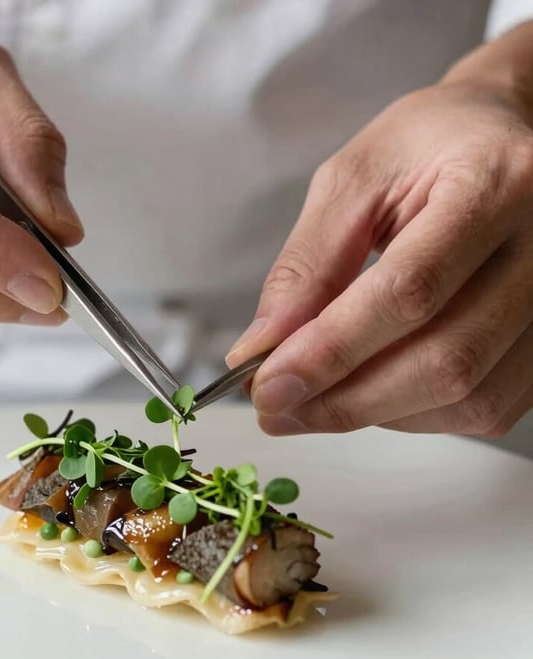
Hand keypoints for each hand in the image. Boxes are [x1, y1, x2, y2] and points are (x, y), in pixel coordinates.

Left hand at [227, 51, 532, 437]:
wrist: (502, 137)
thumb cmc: (428, 147)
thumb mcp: (352, 182)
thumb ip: (307, 265)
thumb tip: (261, 348)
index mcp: (496, 184)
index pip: (410, 291)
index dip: (331, 350)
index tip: (266, 384)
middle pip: (445, 361)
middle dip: (344, 399)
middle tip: (274, 407)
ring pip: (467, 398)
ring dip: (372, 414)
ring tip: (311, 399)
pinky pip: (484, 408)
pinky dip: (410, 415)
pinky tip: (366, 391)